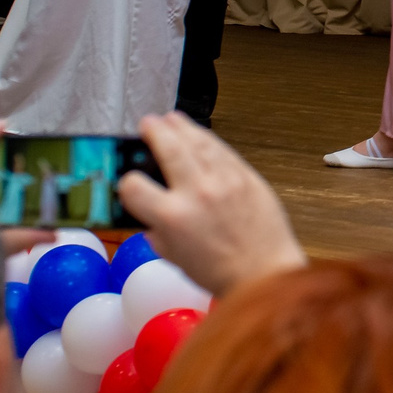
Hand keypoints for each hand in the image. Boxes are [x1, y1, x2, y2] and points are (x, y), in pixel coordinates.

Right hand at [116, 111, 306, 295]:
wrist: (265, 273)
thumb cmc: (219, 271)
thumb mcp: (173, 257)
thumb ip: (157, 230)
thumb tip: (148, 213)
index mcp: (171, 217)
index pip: (133, 186)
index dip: (127, 183)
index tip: (131, 182)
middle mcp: (196, 192)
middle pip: (168, 148)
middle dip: (154, 131)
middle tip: (147, 123)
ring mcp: (224, 180)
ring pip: (198, 141)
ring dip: (181, 127)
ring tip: (171, 119)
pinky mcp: (247, 176)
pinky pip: (223, 150)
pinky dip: (208, 139)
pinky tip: (200, 135)